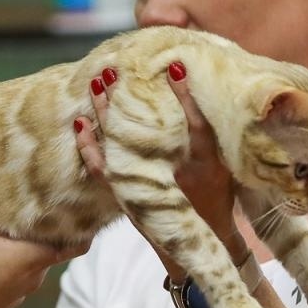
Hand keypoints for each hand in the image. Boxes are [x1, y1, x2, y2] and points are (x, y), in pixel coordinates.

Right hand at [0, 145, 87, 307]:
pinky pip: (15, 272)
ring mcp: (17, 292)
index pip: (79, 242)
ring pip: (34, 259)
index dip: (86, 222)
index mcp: (35, 259)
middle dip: (52, 222)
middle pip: (55, 245)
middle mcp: (34, 278)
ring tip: (19, 210)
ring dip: (29, 238)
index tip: (86, 200)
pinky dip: (12, 254)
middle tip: (48, 193)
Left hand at [74, 61, 237, 235]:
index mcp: (206, 163)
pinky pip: (101, 168)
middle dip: (130, 96)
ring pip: (120, 142)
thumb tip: (196, 89)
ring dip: (106, 111)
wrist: (198, 241)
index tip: (174, 66)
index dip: (186, 95)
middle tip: (115, 68)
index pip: (197, 124)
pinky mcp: (127, 192)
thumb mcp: (227, 165)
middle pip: (147, 128)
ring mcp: (148, 181)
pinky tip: (80, 122)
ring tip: (97, 81)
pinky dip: (88, 146)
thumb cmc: (217, 195)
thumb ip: (216, 133)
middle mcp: (175, 171)